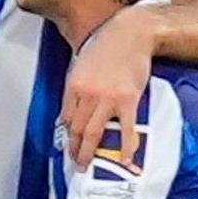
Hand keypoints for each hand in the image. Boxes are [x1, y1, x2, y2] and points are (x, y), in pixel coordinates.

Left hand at [61, 5, 153, 168]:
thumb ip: (79, 84)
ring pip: (93, 133)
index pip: (66, 117)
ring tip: (88, 165)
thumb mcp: (82, 62)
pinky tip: (125, 160)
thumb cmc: (107, 44)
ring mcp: (107, 99)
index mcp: (73, 84)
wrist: (131, 33)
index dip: (67, 134)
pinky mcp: (128, 100)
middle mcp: (86, 94)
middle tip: (76, 161)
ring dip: (88, 153)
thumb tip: (76, 106)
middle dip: (74, 148)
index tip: (69, 143)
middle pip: (76, 129)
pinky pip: (125, 130)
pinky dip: (125, 147)